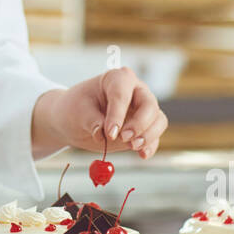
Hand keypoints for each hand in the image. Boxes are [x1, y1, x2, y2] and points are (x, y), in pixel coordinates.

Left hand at [33, 67, 167, 159]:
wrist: (75, 120)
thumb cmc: (76, 108)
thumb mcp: (78, 112)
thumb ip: (92, 121)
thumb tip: (102, 133)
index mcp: (117, 78)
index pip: (122, 93)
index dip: (118, 113)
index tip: (110, 132)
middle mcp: (135, 90)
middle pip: (149, 104)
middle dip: (139, 124)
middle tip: (125, 139)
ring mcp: (143, 108)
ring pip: (158, 120)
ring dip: (149, 135)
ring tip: (133, 147)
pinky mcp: (144, 127)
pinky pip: (155, 136)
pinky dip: (150, 146)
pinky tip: (142, 155)